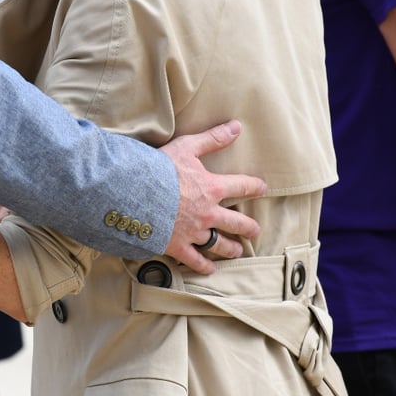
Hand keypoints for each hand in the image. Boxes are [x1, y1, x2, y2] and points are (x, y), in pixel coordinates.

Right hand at [160, 120, 264, 273]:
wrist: (134, 194)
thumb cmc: (159, 169)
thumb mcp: (186, 147)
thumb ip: (212, 138)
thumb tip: (237, 126)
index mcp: (212, 188)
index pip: (242, 187)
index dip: (254, 187)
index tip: (262, 188)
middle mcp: (208, 213)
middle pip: (236, 222)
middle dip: (248, 227)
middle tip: (254, 230)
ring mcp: (194, 232)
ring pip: (219, 244)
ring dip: (230, 248)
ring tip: (237, 251)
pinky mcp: (177, 246)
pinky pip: (195, 260)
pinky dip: (203, 266)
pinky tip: (210, 269)